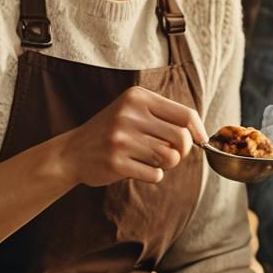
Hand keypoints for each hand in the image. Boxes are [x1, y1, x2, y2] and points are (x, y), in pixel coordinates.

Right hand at [69, 86, 207, 186]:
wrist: (72, 152)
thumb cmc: (112, 132)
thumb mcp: (132, 112)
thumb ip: (163, 117)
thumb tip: (200, 135)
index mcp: (137, 97)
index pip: (185, 114)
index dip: (198, 131)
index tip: (200, 141)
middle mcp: (129, 115)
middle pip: (181, 138)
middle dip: (182, 151)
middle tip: (170, 153)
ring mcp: (121, 139)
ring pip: (170, 158)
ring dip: (167, 164)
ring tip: (152, 160)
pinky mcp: (116, 162)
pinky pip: (155, 174)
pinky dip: (152, 175)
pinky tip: (137, 168)